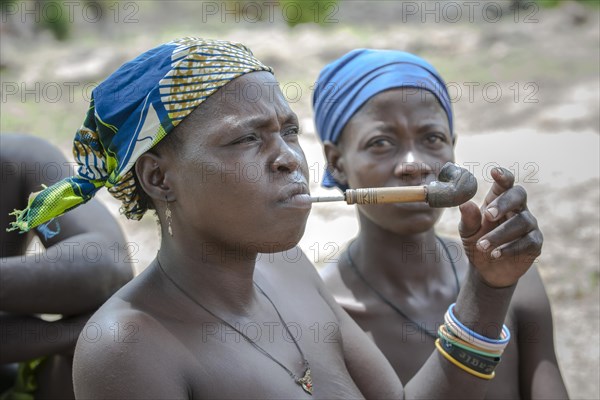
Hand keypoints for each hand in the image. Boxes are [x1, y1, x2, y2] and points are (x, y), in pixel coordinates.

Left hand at [458, 167, 541, 287]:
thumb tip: (465, 204)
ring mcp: (529, 225)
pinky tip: (495, 254)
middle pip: (519, 195)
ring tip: (482, 246)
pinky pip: (528, 242)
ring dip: (500, 234)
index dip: (503, 176)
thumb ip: (468, 219)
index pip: (505, 183)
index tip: (494, 172)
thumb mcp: (467, 232)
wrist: (486, 270)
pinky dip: (510, 248)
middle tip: (488, 215)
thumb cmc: (477, 243)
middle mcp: (517, 208)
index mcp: (498, 200)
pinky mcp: (535, 243)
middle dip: (504, 203)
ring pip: (522, 222)